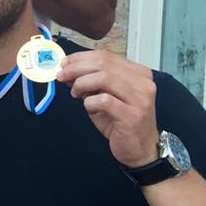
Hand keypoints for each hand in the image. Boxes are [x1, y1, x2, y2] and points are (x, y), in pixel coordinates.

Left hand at [56, 50, 158, 167]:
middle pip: (103, 64)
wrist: (139, 149)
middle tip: (62, 76)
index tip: (64, 64)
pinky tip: (89, 107)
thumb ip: (90, 81)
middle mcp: (143, 83)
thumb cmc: (120, 121)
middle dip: (76, 68)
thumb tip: (67, 69)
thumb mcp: (104, 95)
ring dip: (82, 83)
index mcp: (138, 73)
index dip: (80, 58)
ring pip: (104, 77)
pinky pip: (104, 100)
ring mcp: (140, 99)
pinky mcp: (133, 115)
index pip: (105, 56)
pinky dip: (90, 102)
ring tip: (75, 93)